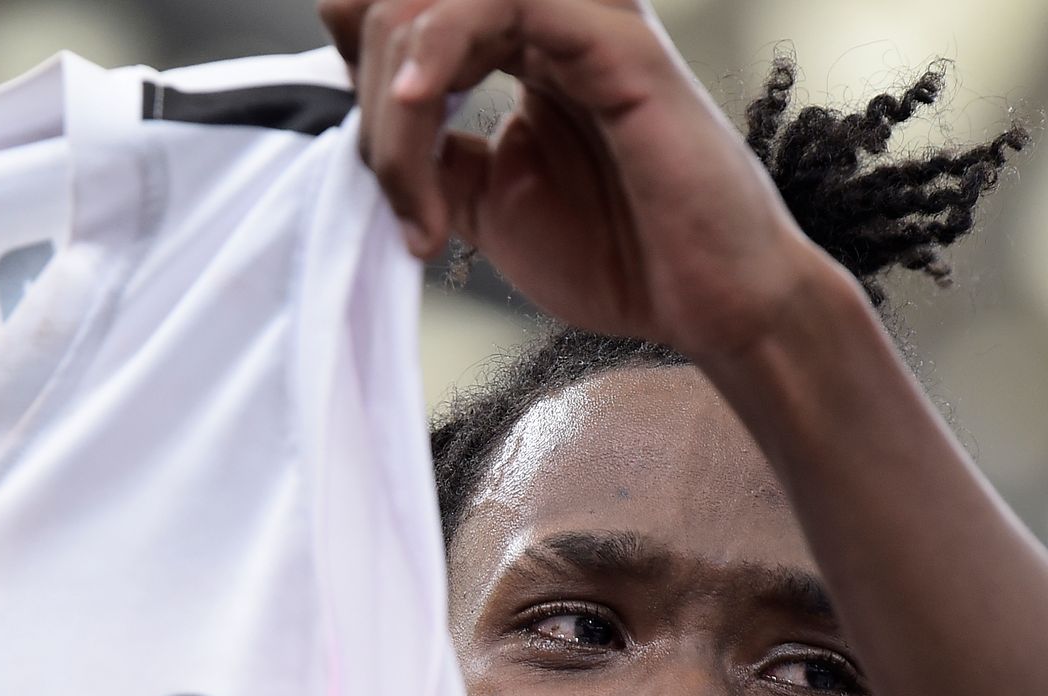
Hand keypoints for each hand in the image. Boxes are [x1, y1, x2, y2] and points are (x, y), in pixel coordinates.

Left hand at [320, 0, 840, 359]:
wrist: (702, 304)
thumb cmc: (615, 254)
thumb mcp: (483, 204)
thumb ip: (426, 153)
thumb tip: (366, 122)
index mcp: (519, 44)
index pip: (404, 9)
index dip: (356, 65)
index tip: (370, 161)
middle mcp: (549, 17)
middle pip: (403, 2)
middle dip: (368, 101)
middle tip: (396, 199)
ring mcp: (583, 19)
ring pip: (437, 0)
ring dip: (394, 102)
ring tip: (413, 193)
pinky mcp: (615, 38)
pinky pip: (501, 1)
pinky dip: (435, 54)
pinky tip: (417, 107)